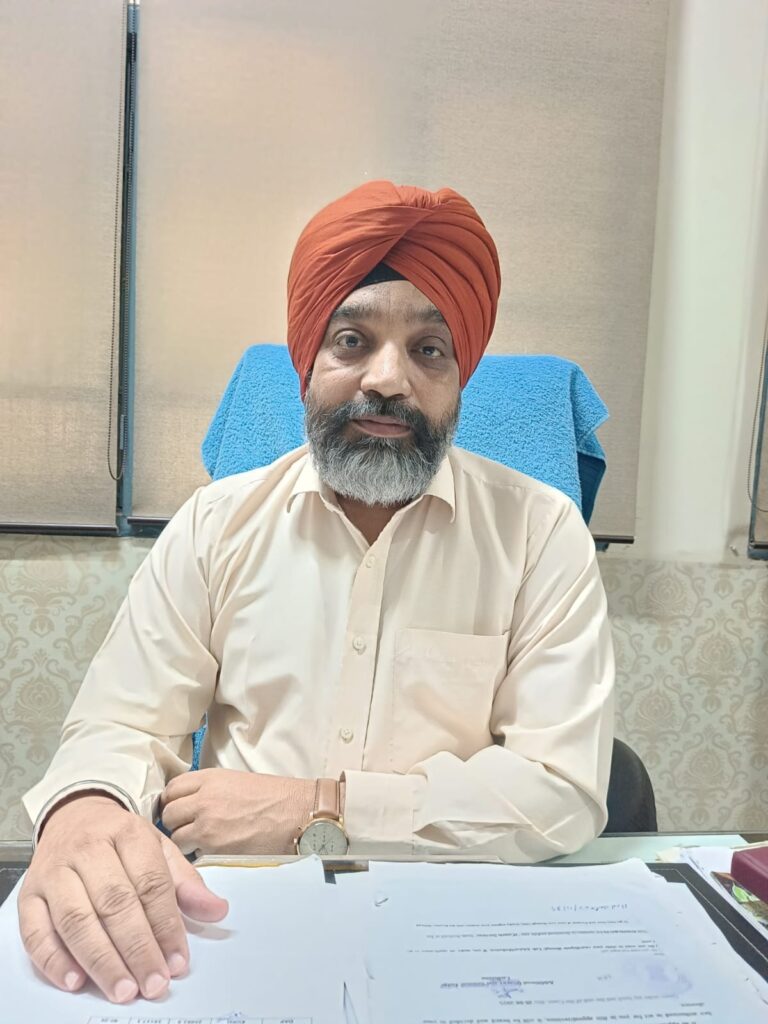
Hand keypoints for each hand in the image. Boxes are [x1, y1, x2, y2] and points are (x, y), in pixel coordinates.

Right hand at [18, 792, 227, 1003]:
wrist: (74, 815)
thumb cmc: (120, 840)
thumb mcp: (158, 849)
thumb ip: (186, 883)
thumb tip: (217, 910)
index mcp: (127, 833)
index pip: (150, 883)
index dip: (166, 925)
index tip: (178, 961)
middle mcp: (88, 849)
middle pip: (114, 903)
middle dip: (136, 948)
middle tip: (153, 983)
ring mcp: (55, 871)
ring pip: (76, 919)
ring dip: (101, 960)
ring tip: (123, 989)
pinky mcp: (29, 893)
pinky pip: (35, 931)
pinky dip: (54, 960)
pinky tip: (77, 981)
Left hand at [161, 768, 315, 855]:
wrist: (297, 814)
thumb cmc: (274, 796)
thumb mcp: (236, 780)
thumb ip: (208, 789)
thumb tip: (189, 802)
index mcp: (210, 779)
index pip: (171, 789)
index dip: (172, 800)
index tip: (177, 808)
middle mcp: (204, 800)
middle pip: (168, 814)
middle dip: (175, 822)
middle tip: (188, 827)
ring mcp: (207, 827)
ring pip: (176, 838)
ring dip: (185, 841)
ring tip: (202, 841)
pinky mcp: (215, 850)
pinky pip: (192, 855)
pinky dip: (199, 855)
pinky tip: (213, 851)